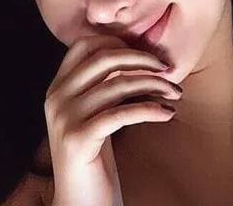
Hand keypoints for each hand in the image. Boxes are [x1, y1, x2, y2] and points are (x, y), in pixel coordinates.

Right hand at [45, 35, 181, 205]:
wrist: (80, 199)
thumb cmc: (95, 152)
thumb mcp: (94, 111)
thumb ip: (102, 84)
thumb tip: (135, 54)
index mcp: (58, 85)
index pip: (85, 45)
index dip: (117, 42)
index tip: (144, 56)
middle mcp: (56, 96)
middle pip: (105, 59)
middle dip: (142, 60)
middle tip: (168, 70)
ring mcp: (64, 117)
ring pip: (118, 84)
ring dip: (154, 84)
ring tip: (175, 92)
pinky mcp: (78, 139)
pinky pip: (122, 113)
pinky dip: (150, 109)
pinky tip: (168, 113)